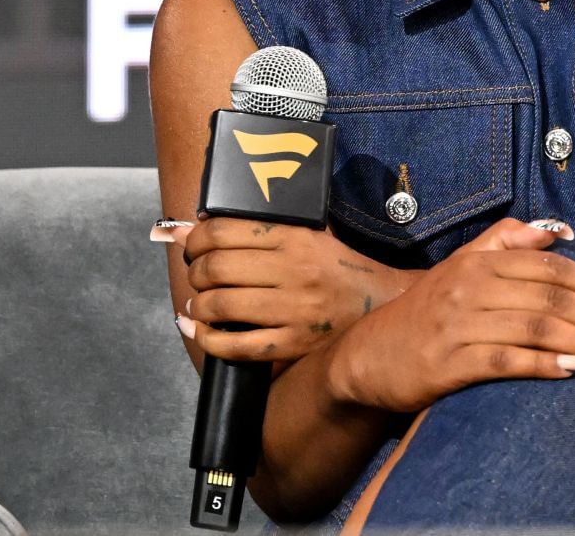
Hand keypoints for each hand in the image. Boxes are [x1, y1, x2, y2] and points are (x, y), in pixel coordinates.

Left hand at [172, 219, 414, 364]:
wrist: (384, 304)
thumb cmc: (337, 267)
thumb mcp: (306, 235)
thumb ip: (255, 229)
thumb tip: (189, 226)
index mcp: (295, 237)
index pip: (225, 231)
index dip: (195, 238)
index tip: (192, 245)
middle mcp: (293, 271)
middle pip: (217, 268)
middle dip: (194, 272)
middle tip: (196, 275)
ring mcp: (294, 311)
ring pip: (221, 306)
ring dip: (198, 306)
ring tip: (199, 305)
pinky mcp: (294, 345)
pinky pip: (237, 347)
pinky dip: (209, 340)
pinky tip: (202, 332)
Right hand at [324, 218, 574, 413]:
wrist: (366, 357)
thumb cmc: (423, 313)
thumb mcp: (459, 267)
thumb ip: (504, 242)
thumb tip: (556, 232)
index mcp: (478, 262)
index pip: (548, 267)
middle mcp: (470, 286)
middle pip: (551, 298)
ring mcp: (459, 324)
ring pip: (536, 329)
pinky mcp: (450, 363)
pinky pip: (508, 361)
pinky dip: (547, 365)